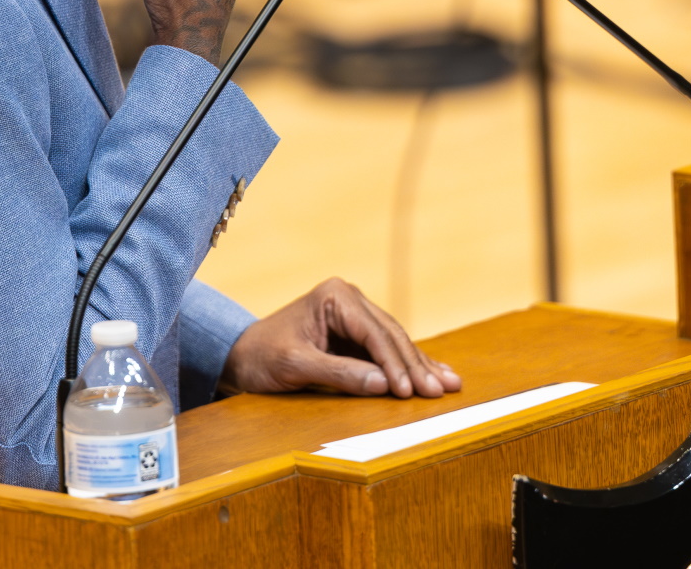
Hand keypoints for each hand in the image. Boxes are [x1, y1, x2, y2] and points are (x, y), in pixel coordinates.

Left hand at [221, 278, 463, 399]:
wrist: (240, 355)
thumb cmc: (262, 357)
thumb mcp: (296, 366)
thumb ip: (340, 373)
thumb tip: (384, 385)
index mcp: (335, 297)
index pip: (374, 334)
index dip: (395, 365)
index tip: (411, 392)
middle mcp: (350, 298)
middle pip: (391, 335)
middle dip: (416, 366)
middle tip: (440, 391)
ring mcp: (355, 313)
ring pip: (395, 342)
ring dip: (420, 365)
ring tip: (450, 384)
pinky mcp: (356, 331)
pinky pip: (387, 349)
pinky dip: (408, 365)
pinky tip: (434, 374)